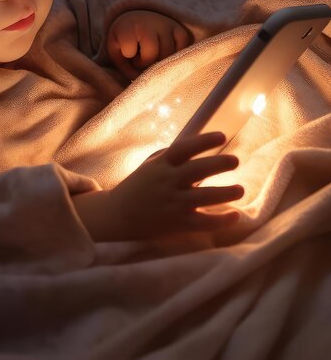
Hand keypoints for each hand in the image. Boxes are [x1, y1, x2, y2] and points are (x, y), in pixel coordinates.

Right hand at [72, 132, 242, 241]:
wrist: (119, 215)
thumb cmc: (139, 186)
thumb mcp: (151, 165)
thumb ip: (171, 156)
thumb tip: (198, 143)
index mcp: (161, 165)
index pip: (183, 149)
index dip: (202, 141)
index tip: (221, 136)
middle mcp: (167, 182)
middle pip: (196, 170)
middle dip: (218, 164)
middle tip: (236, 161)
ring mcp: (173, 203)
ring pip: (203, 197)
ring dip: (225, 192)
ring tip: (240, 189)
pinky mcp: (177, 223)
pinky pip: (203, 222)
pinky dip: (221, 221)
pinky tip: (235, 216)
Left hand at [107, 10, 191, 78]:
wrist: (136, 21)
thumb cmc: (124, 42)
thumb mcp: (116, 54)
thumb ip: (127, 70)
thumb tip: (150, 83)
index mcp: (129, 26)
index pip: (129, 50)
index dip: (128, 56)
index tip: (128, 52)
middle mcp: (150, 22)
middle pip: (153, 54)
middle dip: (146, 63)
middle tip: (142, 57)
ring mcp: (168, 25)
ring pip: (169, 56)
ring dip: (161, 63)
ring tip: (153, 56)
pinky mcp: (182, 31)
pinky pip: (183, 51)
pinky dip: (174, 58)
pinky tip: (165, 55)